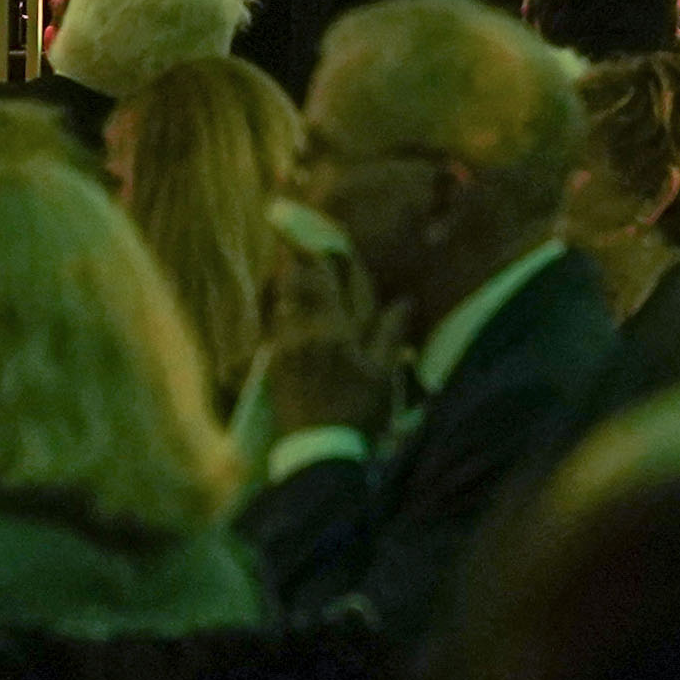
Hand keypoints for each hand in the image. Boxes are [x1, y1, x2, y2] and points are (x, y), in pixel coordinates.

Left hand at [258, 232, 406, 444]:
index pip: (320, 279)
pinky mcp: (275, 364)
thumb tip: (404, 300)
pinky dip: (285, 313)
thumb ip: (390, 333)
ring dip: (290, 287)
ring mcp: (283, 348)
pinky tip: (292, 314)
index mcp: (332, 329)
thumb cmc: (357, 410)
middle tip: (296, 242)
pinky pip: (277, 327)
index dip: (313, 251)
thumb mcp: (383, 373)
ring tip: (295, 274)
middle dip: (297, 263)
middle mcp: (301, 331)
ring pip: (283, 304)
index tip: (305, 229)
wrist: (317, 450)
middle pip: (294, 285)